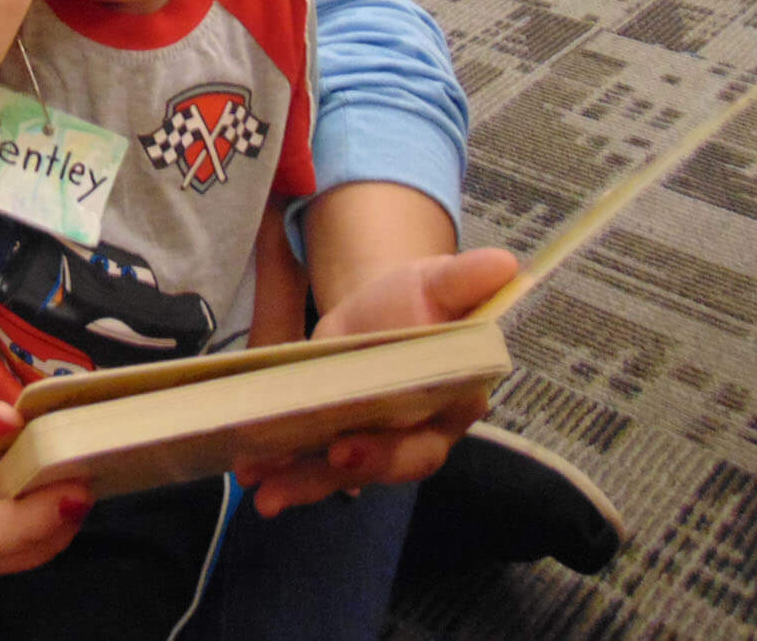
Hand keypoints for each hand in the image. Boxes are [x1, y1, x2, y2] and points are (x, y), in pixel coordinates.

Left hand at [232, 247, 516, 516]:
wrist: (384, 308)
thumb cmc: (421, 300)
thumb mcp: (440, 282)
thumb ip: (466, 280)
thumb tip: (506, 264)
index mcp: (449, 404)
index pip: (424, 440)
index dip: (389, 451)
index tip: (349, 447)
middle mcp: (415, 435)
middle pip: (381, 465)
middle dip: (342, 471)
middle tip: (302, 466)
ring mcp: (373, 443)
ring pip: (342, 473)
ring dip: (303, 484)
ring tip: (263, 492)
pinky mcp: (336, 440)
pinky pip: (312, 464)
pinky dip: (281, 470)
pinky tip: (250, 471)